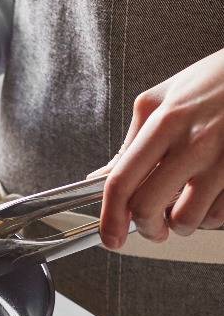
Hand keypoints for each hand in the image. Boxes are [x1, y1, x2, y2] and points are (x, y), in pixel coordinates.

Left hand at [93, 47, 223, 247]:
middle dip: (145, 227)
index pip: (122, 182)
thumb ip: (133, 139)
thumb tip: (103, 175)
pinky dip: (211, 216)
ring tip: (185, 208)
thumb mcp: (165, 97)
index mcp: (166, 122)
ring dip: (181, 223)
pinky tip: (210, 198)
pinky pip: (221, 215)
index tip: (110, 235)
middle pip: (148, 207)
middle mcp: (195, 142)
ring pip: (187, 219)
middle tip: (151, 227)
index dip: (110, 218)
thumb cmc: (218, 80)